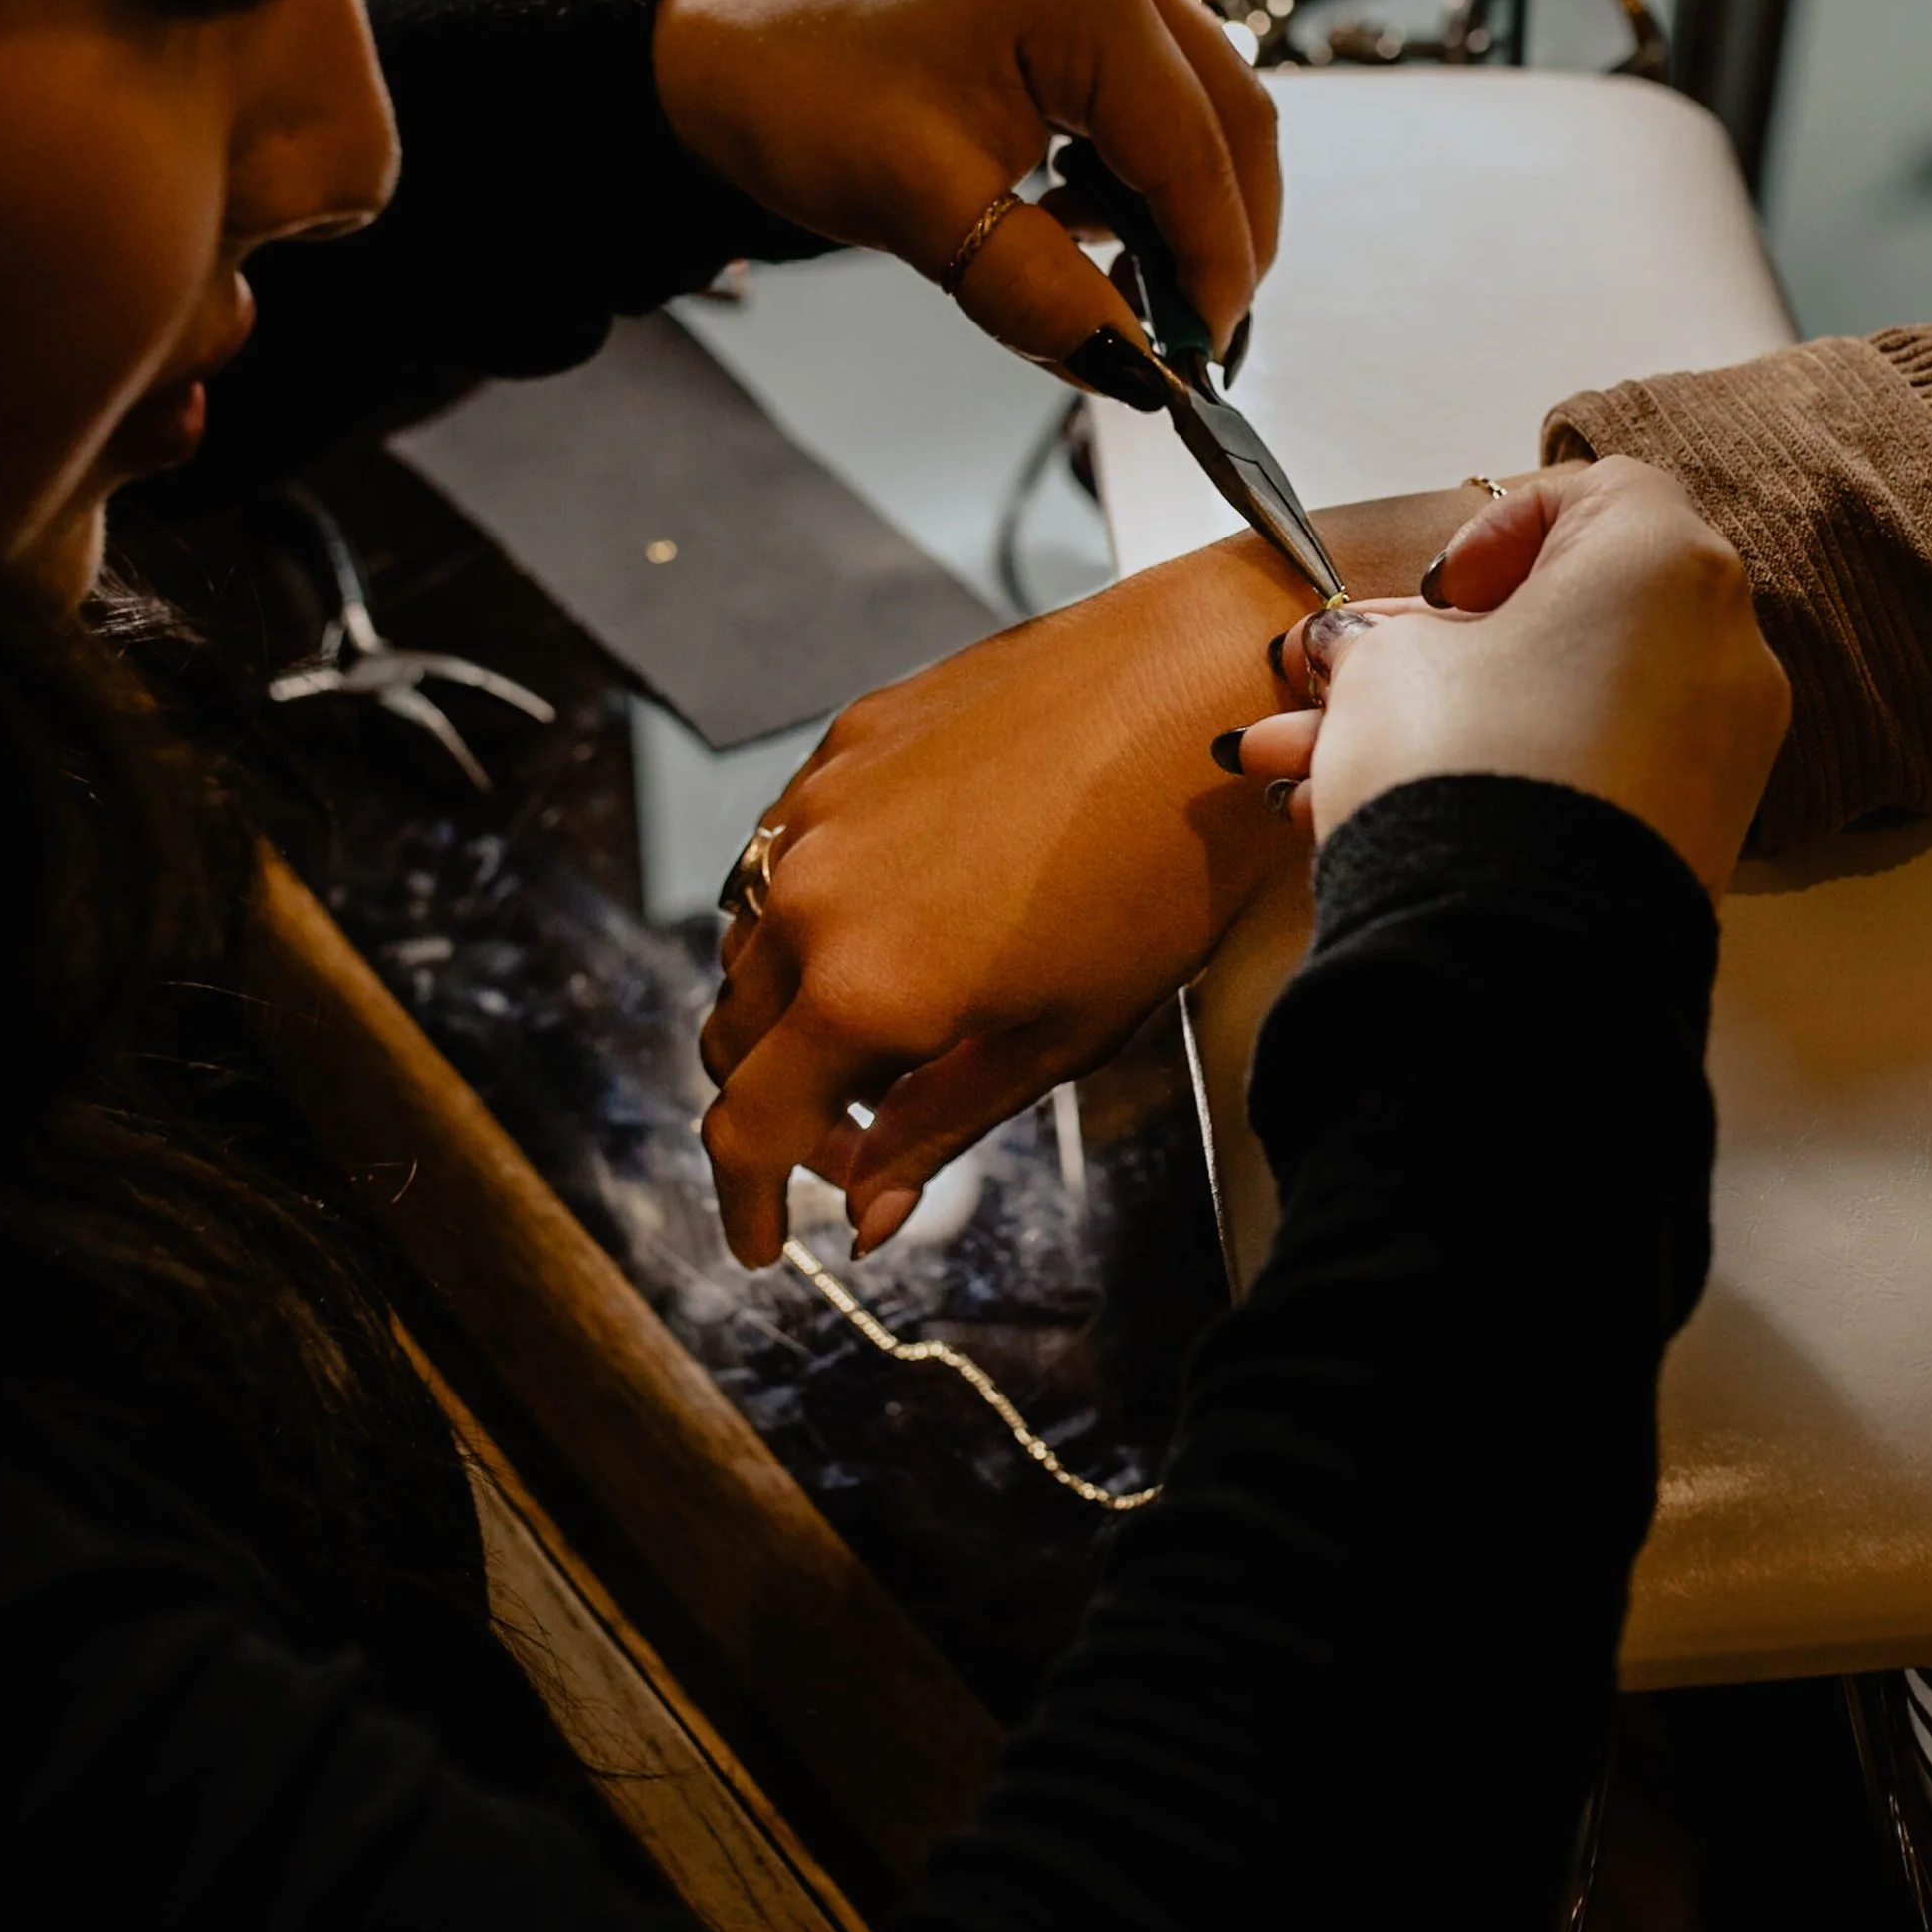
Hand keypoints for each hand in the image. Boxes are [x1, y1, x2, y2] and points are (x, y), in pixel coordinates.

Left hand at [653, 0, 1277, 385]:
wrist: (714, 43)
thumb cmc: (793, 94)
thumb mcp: (926, 214)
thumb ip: (1046, 299)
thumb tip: (1142, 372)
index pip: (1198, 151)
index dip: (1214, 269)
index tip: (1203, 367)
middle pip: (1231, 120)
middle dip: (1217, 241)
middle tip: (1186, 346)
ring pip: (1204, 110)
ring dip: (1178, 211)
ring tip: (1116, 288)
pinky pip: (1156, 93)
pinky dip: (1142, 175)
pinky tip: (1079, 223)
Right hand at [697, 487, 1486, 1264]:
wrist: (1202, 688)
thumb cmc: (1161, 871)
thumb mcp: (1063, 1036)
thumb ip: (940, 1126)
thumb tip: (864, 1213)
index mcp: (862, 990)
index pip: (744, 1128)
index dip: (743, 1203)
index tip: (762, 1242)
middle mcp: (810, 896)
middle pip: (729, 1037)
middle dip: (776, 1105)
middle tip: (859, 1139)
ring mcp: (820, 806)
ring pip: (749, 939)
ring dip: (787, 1003)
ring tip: (889, 1021)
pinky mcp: (849, 739)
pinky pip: (789, 845)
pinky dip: (813, 906)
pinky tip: (901, 912)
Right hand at [1231, 460, 1788, 900]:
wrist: (1516, 955)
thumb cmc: (1464, 773)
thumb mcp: (1383, 668)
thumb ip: (1374, 640)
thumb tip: (1356, 652)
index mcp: (1664, 563)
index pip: (1592, 491)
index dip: (1492, 529)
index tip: (1430, 591)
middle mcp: (1720, 649)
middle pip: (1563, 621)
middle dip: (1430, 653)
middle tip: (1337, 682)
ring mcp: (1719, 755)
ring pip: (1559, 711)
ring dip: (1443, 726)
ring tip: (1310, 769)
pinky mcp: (1693, 841)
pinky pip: (1589, 780)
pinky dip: (1503, 781)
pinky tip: (1378, 819)